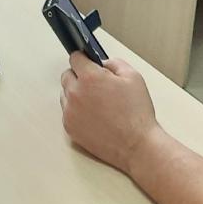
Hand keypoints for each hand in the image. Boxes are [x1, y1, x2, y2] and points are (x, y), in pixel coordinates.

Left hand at [60, 53, 163, 173]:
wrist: (136, 145)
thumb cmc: (136, 114)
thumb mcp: (133, 77)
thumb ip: (114, 63)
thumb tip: (102, 62)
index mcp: (90, 78)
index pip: (75, 58)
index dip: (83, 59)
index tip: (87, 62)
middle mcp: (76, 93)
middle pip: (67, 76)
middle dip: (80, 77)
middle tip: (96, 85)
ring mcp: (70, 112)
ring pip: (65, 94)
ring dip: (77, 94)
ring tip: (97, 103)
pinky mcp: (69, 128)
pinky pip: (67, 112)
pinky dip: (76, 112)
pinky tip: (94, 116)